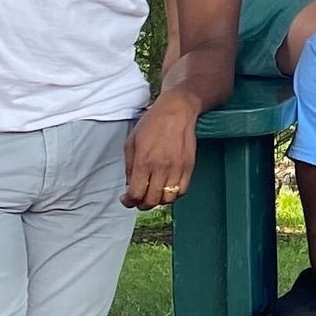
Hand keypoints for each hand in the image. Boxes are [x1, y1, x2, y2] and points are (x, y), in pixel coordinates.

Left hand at [122, 89, 198, 208]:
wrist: (177, 111)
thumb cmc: (151, 124)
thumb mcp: (131, 143)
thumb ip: (129, 167)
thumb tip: (130, 186)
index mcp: (144, 162)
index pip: (135, 194)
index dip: (128, 201)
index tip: (126, 199)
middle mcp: (161, 168)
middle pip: (151, 200)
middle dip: (142, 204)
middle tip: (139, 199)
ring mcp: (177, 168)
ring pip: (168, 199)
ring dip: (158, 200)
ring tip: (154, 193)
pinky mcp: (189, 167)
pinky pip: (182, 190)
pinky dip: (173, 195)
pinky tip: (167, 188)